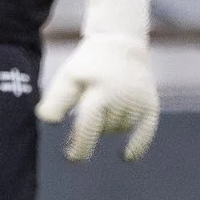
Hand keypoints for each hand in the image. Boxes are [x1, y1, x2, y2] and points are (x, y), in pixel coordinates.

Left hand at [37, 0, 159, 162]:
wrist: (121, 43)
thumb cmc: (88, 65)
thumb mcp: (67, 77)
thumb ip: (56, 100)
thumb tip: (48, 121)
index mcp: (98, 91)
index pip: (88, 127)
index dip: (79, 146)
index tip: (71, 156)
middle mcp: (120, 97)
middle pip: (102, 129)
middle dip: (92, 129)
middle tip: (85, 117)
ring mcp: (137, 101)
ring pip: (119, 130)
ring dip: (109, 126)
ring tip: (104, 106)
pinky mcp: (151, 104)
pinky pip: (144, 133)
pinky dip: (136, 146)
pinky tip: (125, 156)